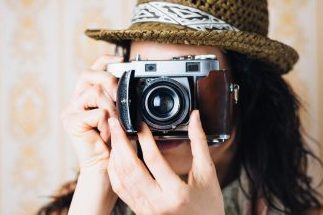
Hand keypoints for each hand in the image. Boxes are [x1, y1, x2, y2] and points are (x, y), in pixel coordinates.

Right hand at [61, 55, 122, 171]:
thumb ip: (117, 100)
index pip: (91, 71)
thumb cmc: (112, 145)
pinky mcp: (71, 121)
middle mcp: (75, 102)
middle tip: (120, 99)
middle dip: (110, 82)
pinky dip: (108, 125)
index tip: (120, 59)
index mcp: (85, 98)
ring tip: (113, 126)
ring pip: (96, 92)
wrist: (103, 169)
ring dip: (112, 109)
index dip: (104, 61)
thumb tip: (128, 84)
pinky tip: (106, 137)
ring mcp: (71, 111)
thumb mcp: (118, 117)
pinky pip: (98, 112)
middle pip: (89, 75)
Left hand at [107, 110, 224, 214]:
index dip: (145, 139)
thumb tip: (195, 116)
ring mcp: (146, 209)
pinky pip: (121, 190)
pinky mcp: (140, 212)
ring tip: (114, 136)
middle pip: (130, 169)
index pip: (154, 160)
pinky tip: (116, 157)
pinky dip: (115, 171)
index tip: (140, 123)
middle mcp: (157, 203)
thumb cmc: (209, 204)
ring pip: (121, 179)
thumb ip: (199, 142)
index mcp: (176, 193)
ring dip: (115, 155)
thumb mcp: (207, 172)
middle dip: (120, 143)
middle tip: (116, 123)